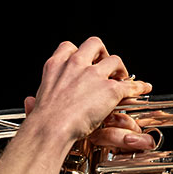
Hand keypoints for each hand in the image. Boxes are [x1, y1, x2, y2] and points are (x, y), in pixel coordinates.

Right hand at [22, 37, 152, 146]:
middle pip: (95, 44)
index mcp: (56, 66)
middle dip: (102, 53)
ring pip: (115, 60)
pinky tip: (142, 88)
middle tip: (105, 66)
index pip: (69, 47)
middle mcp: (75, 65)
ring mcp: (94, 75)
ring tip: (122, 78)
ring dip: (120, 69)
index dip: (79, 54)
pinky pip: (129, 85)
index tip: (83, 61)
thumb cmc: (43, 121)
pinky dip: (138, 86)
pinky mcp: (110, 90)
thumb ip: (35, 101)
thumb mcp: (36, 104)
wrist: (50, 128)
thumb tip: (30, 103)